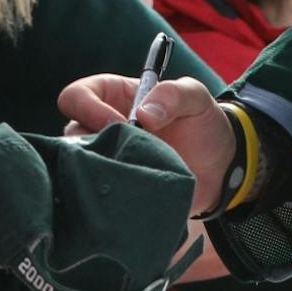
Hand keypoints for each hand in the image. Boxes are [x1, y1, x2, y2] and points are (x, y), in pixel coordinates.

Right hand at [59, 73, 230, 216]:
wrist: (221, 170)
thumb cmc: (203, 125)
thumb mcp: (195, 97)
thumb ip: (173, 94)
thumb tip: (144, 114)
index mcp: (112, 97)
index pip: (76, 96)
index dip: (88, 108)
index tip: (119, 123)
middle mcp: (101, 129)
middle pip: (70, 135)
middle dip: (93, 145)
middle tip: (125, 154)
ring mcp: (108, 162)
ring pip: (80, 168)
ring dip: (103, 171)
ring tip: (134, 174)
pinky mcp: (116, 190)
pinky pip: (97, 196)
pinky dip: (111, 196)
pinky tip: (135, 194)